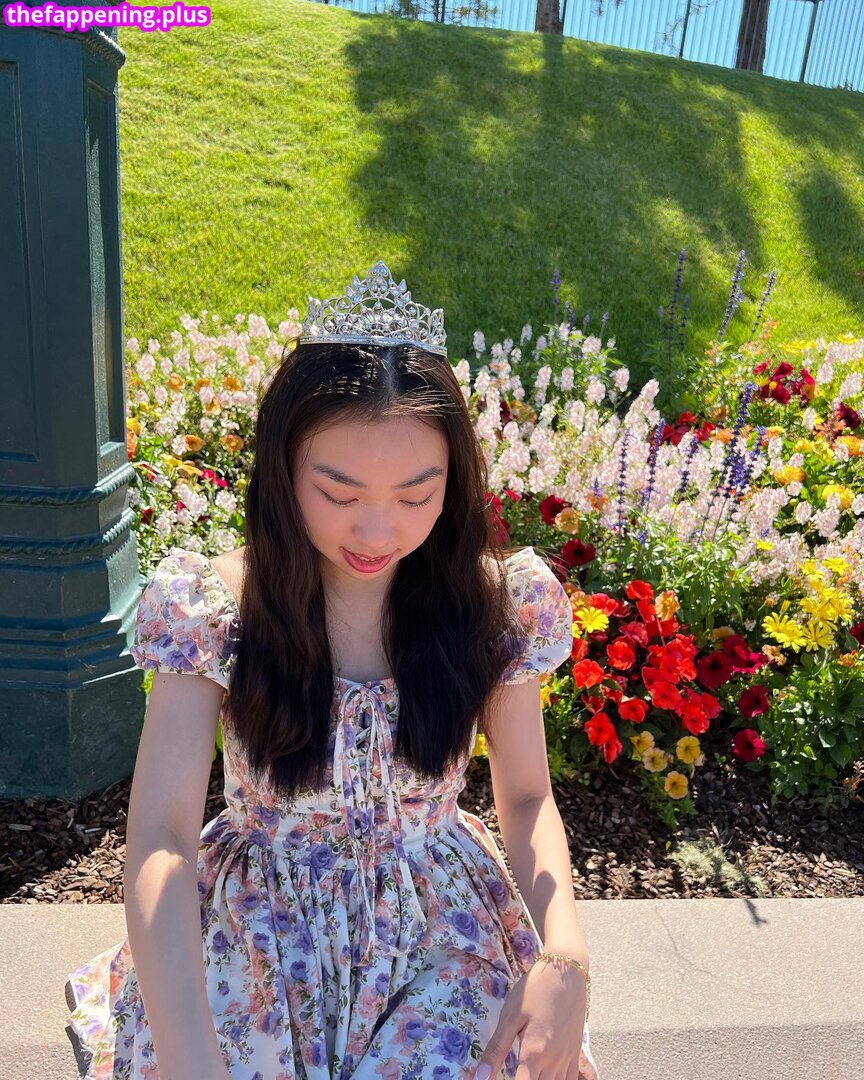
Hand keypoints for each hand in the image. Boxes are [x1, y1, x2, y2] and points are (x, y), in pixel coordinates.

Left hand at [472, 956, 589, 1078]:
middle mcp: (553, 1062)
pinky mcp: (576, 1053)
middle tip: (513, 1072)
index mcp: (533, 1054)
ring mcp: (567, 1059)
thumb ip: (496, 1050)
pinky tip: (546, 1076)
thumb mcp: (510, 1016)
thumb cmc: (534, 991)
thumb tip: (479, 1077)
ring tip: (528, 1072)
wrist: (566, 972)